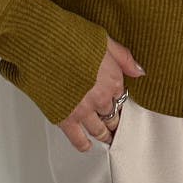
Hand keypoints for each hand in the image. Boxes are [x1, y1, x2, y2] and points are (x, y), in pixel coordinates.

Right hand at [58, 35, 145, 152]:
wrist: (42, 42)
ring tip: (106, 138)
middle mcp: (101, 98)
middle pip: (112, 116)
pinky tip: (86, 145)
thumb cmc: (68, 36)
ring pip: (99, 130)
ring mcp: (83, 109)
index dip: (118, 100)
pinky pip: (77, 138)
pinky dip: (83, 144)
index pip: (121, 97)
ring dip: (104, 135)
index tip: (117, 104)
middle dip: (114, 121)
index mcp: (112, 79)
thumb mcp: (104, 39)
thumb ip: (124, 57)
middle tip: (115, 126)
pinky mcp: (64, 117)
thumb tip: (139, 72)